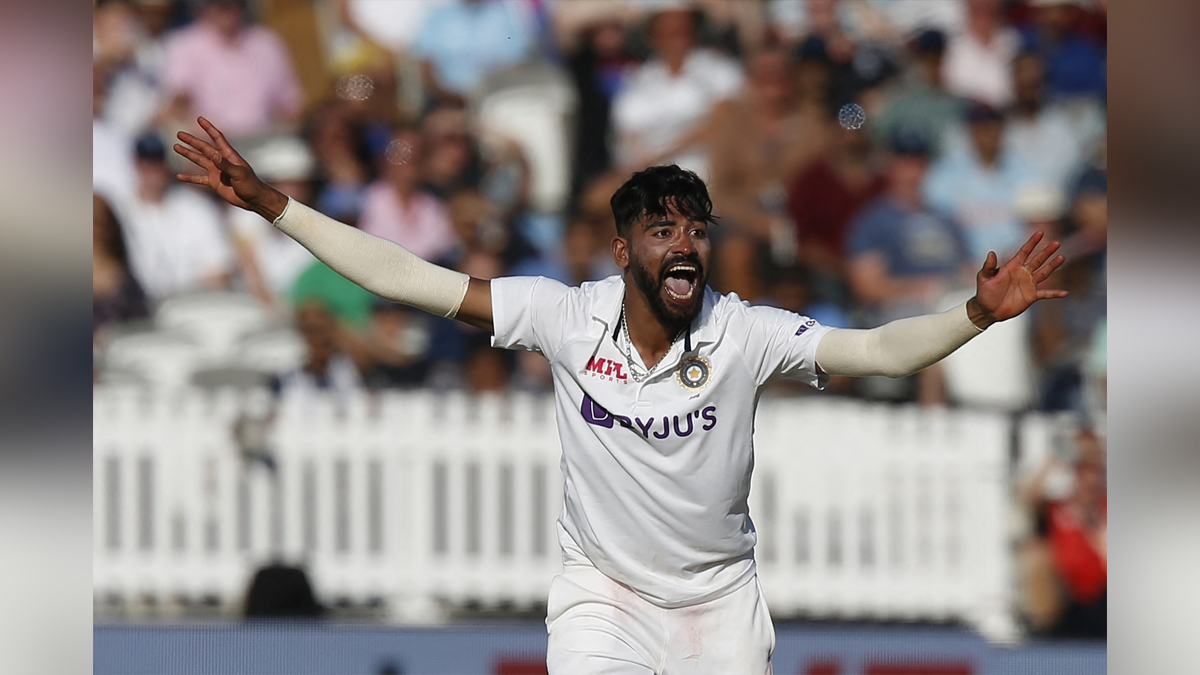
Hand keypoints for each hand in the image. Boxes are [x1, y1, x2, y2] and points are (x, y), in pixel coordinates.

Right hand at [173, 117, 288, 220]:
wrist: (253, 200)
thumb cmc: (250, 184)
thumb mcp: (239, 173)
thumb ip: (226, 165)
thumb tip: (213, 156)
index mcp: (229, 155)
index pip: (217, 138)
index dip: (208, 128)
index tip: (199, 119)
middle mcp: (221, 161)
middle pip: (204, 148)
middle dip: (192, 141)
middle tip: (179, 134)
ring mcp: (217, 171)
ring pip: (199, 160)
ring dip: (188, 154)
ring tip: (176, 147)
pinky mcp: (214, 183)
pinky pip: (199, 179)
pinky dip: (189, 178)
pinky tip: (179, 176)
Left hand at [967, 231, 1067, 328]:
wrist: (987, 310)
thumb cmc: (984, 292)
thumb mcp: (984, 278)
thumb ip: (989, 266)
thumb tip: (991, 253)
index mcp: (1013, 266)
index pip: (1024, 251)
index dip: (1032, 242)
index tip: (1040, 233)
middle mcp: (1023, 273)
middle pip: (1038, 260)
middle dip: (1047, 252)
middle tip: (1057, 243)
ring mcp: (1028, 284)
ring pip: (1044, 273)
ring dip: (1053, 266)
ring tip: (1061, 257)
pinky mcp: (1031, 296)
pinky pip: (1046, 294)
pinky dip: (1055, 294)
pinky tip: (1065, 293)